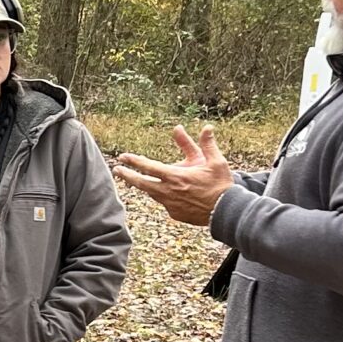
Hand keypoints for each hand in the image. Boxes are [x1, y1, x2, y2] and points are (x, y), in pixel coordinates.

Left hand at [112, 125, 235, 228]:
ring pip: (152, 193)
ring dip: (144, 185)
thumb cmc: (221, 185)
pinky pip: (165, 203)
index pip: (148, 167)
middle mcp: (169, 191)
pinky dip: (163, 196)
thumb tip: (207, 127)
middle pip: (141, 183)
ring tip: (136, 180)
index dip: (134, 161)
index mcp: (175, 176)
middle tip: (116, 170)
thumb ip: (207, 144)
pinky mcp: (175, 214)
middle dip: (127, 176)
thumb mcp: (215, 161)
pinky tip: (166, 193)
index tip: (122, 157)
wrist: (226, 212)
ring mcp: (170, 205)